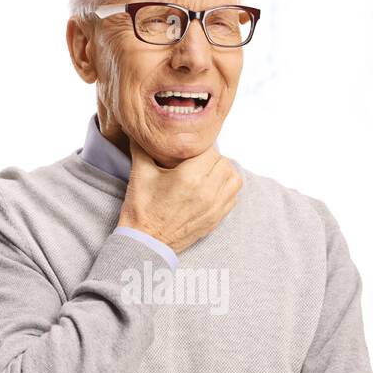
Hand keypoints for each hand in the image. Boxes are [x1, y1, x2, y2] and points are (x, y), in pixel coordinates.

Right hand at [117, 136, 241, 253]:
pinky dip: (226, 189)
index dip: (199, 147)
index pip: (210, 149)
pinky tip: (210, 188)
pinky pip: (233, 197)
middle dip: (211, 158)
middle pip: (224, 162)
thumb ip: (142, 147)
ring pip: (234, 178)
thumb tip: (138, 129)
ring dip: (223, 172)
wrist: (145, 243)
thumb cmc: (141, 209)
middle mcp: (207, 192)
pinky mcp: (216, 219)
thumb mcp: (140, 174)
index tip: (189, 151)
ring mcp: (214, 208)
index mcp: (190, 177)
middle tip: (196, 162)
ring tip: (207, 173)